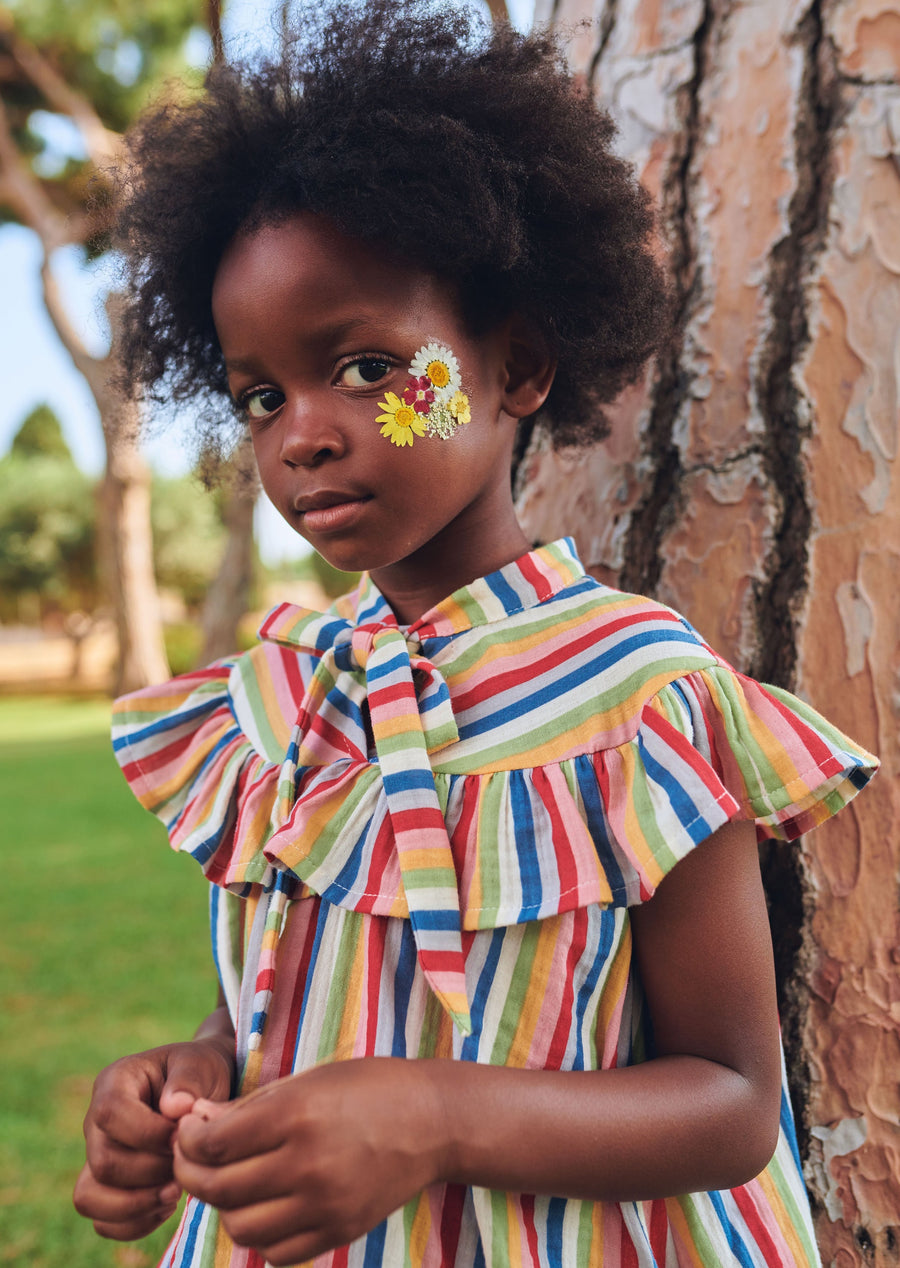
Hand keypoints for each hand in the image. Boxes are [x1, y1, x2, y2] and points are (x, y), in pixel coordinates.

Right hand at [73, 1034, 234, 1240]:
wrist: (205, 1091)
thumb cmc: (201, 1073)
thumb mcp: (202, 1064)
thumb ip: (189, 1079)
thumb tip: (175, 1107)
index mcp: (115, 1082)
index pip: (110, 1113)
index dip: (147, 1133)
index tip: (182, 1137)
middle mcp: (96, 1122)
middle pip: (103, 1162)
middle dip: (151, 1172)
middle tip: (186, 1164)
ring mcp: (97, 1156)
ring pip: (90, 1196)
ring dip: (138, 1203)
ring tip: (176, 1191)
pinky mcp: (105, 1188)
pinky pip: (103, 1222)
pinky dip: (136, 1223)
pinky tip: (167, 1203)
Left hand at [173, 1057, 446, 1264]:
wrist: (432, 1121)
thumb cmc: (366, 1087)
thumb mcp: (306, 1081)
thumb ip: (248, 1107)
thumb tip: (193, 1123)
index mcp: (297, 1114)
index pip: (214, 1143)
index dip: (188, 1140)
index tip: (187, 1131)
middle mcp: (308, 1163)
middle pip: (220, 1187)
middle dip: (193, 1173)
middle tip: (193, 1159)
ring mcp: (325, 1204)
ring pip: (241, 1226)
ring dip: (224, 1206)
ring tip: (231, 1183)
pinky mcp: (339, 1231)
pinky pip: (276, 1250)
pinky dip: (259, 1233)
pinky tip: (264, 1206)